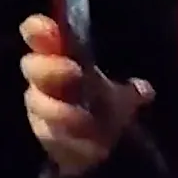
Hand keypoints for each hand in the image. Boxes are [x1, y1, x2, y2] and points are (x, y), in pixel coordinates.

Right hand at [20, 14, 154, 177]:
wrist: (101, 148)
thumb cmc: (105, 109)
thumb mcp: (119, 96)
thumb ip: (127, 91)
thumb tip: (145, 91)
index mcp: (58, 58)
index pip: (37, 35)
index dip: (38, 30)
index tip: (48, 29)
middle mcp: (43, 79)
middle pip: (32, 66)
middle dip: (50, 68)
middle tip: (74, 72)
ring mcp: (39, 105)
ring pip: (39, 102)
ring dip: (60, 109)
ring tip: (84, 120)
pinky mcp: (43, 133)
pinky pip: (51, 133)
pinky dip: (70, 138)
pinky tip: (88, 143)